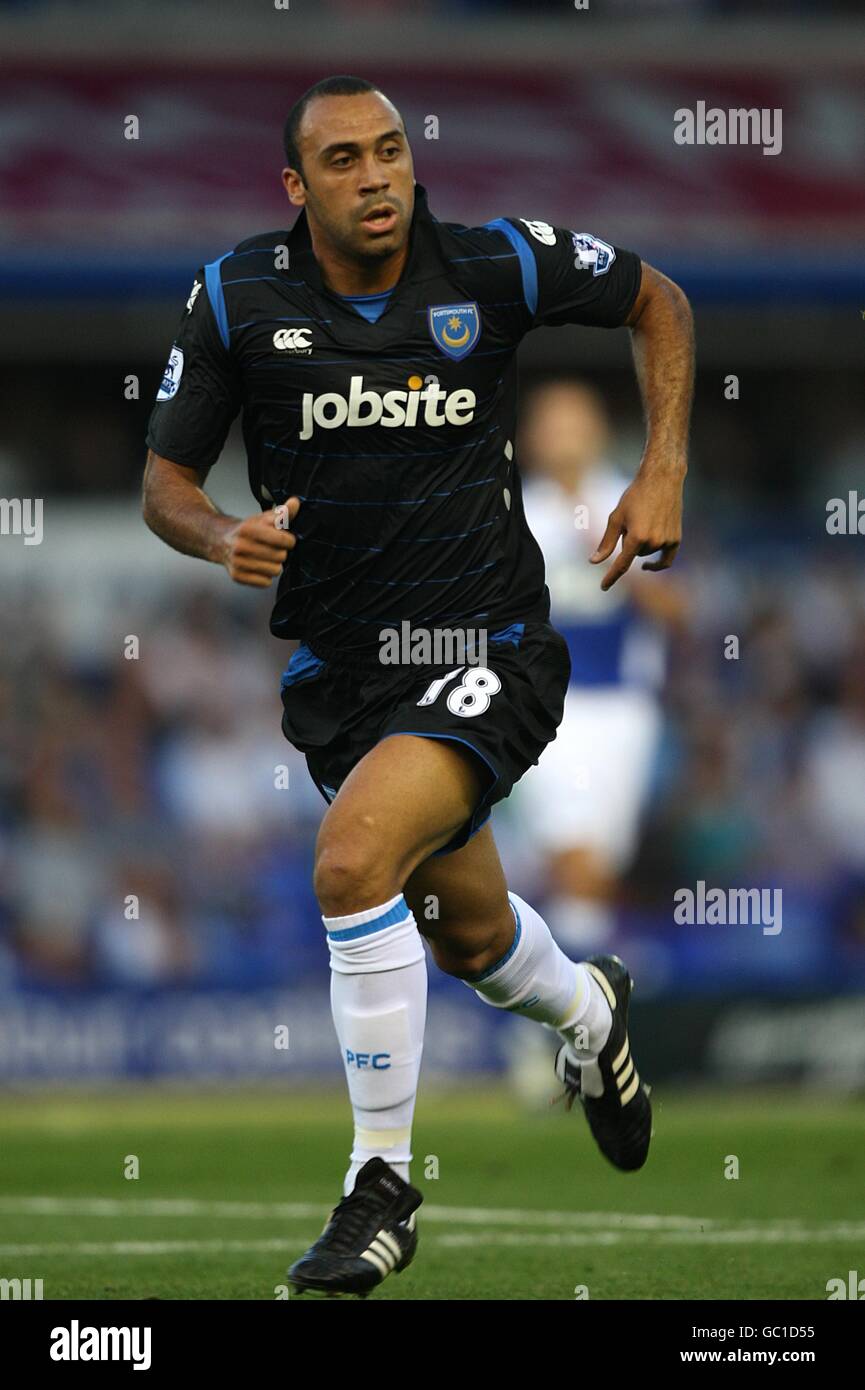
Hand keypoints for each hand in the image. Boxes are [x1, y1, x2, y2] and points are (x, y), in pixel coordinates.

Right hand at [220, 498, 300, 587]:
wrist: (221, 540)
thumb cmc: (248, 529)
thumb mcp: (264, 518)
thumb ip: (283, 512)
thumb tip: (296, 502)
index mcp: (248, 529)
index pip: (283, 540)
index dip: (289, 540)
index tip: (285, 539)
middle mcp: (240, 546)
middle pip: (281, 557)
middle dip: (281, 552)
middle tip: (273, 549)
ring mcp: (237, 562)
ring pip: (275, 571)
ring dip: (274, 565)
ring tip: (267, 558)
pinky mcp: (237, 576)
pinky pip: (265, 582)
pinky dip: (266, 577)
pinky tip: (259, 567)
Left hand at [590, 467, 682, 590]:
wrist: (662, 480)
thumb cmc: (635, 496)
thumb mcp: (616, 518)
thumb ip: (606, 542)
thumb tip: (594, 562)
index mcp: (636, 536)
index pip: (622, 564)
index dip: (611, 577)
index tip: (603, 587)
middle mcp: (653, 542)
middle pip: (634, 555)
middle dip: (630, 542)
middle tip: (633, 521)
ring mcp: (667, 541)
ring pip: (647, 553)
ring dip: (643, 544)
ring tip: (644, 520)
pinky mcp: (677, 539)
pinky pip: (666, 560)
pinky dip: (657, 564)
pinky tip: (648, 567)